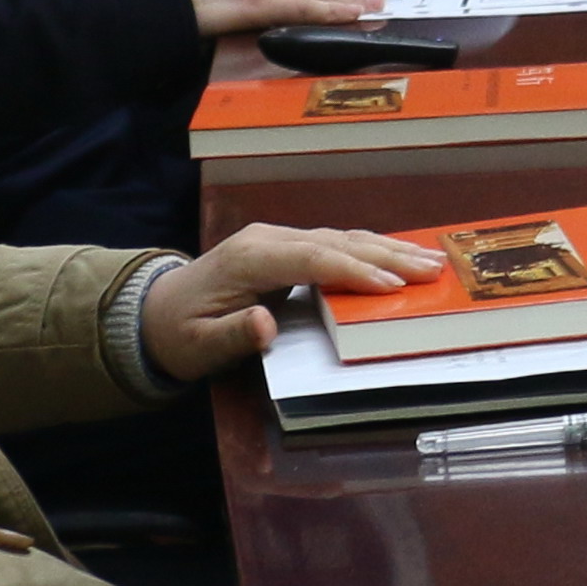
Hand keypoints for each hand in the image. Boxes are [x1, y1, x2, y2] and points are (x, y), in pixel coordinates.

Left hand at [137, 221, 445, 382]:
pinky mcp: (285, 247)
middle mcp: (268, 239)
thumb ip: (234, 336)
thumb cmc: (177, 334)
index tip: (394, 286)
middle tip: (433, 269)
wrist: (153, 312)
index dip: (355, 271)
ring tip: (430, 259)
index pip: (313, 258)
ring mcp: (278, 239)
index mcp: (251, 259)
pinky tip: (398, 255)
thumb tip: (267, 325)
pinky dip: (370, 250)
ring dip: (387, 249)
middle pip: (337, 242)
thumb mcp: (198, 347)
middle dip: (388, 255)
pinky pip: (334, 244)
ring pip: (341, 238)